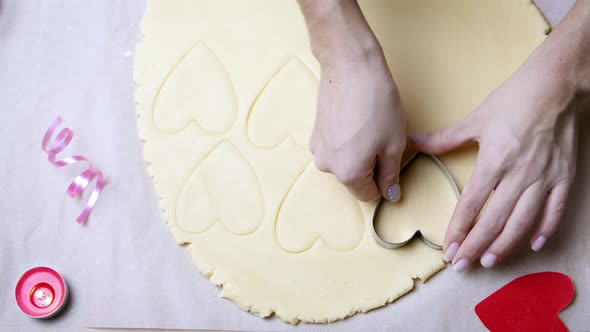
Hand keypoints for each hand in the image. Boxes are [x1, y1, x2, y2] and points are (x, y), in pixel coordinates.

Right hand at [298, 0, 405, 201]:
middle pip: (355, 180)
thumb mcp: (393, 144)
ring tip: (368, 126)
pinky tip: (355, 120)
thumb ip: (391, 174)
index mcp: (348, 173)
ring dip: (358, 153)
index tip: (391, 159)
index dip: (384, 181)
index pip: (369, 195)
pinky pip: (336, 148)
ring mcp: (318, 150)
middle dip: (370, 166)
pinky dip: (347, 141)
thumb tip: (389, 194)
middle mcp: (327, 167)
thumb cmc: (376, 104)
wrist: (351, 67)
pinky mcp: (315, 134)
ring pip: (345, 163)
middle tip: (382, 138)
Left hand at [410, 7, 589, 269]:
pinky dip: (544, 229)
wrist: (556, 86)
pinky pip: (555, 211)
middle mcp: (518, 175)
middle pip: (494, 220)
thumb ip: (443, 138)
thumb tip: (413, 141)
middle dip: (476, 245)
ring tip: (490, 260)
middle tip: (463, 264)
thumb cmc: (514, 100)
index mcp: (494, 161)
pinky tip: (533, 244)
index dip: (459, 229)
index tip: (449, 248)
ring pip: (523, 221)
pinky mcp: (564, 177)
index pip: (471, 204)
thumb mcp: (475, 119)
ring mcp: (543, 178)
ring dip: (505, 244)